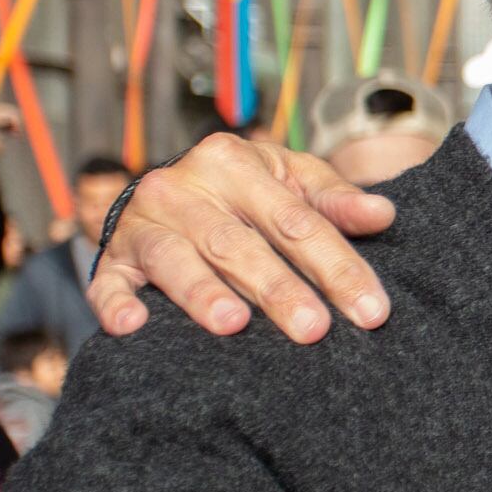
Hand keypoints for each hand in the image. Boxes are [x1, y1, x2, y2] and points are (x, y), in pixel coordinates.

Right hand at [87, 131, 397, 341]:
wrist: (170, 190)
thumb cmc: (246, 191)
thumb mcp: (291, 180)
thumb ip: (334, 201)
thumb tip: (384, 215)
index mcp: (233, 162)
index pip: (296, 221)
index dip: (338, 267)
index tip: (372, 310)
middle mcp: (183, 188)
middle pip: (239, 244)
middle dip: (279, 289)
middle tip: (313, 329)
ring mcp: (144, 224)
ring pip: (176, 260)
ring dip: (202, 293)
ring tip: (233, 324)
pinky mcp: (113, 259)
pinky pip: (107, 283)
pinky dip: (116, 303)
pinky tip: (134, 325)